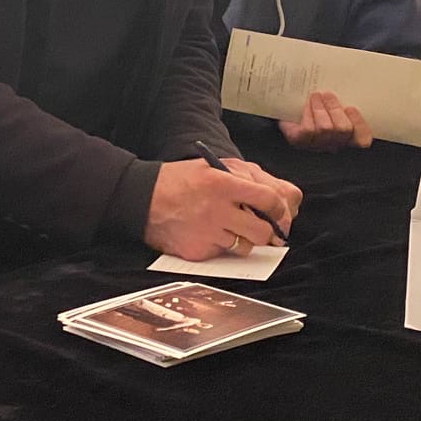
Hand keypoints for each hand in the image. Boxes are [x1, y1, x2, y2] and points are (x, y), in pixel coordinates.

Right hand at [144, 157, 295, 260]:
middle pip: (262, 231)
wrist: (141, 198)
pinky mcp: (198, 251)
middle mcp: (217, 210)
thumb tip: (276, 198)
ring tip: (231, 228)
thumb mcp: (212, 167)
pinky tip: (209, 234)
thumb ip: (244, 179)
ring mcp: (207, 233)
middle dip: (267, 231)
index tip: (277, 211)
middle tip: (262, 227)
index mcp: (223, 184)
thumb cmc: (179, 180)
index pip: (268, 199)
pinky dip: (221, 246)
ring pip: (245, 246)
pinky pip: (223, 254)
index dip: (279, 208)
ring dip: (244, 240)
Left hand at [276, 90, 371, 151]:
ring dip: (320, 108)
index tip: (351, 107)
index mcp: (347, 136)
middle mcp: (334, 144)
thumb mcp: (332, 101)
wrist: (286, 108)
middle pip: (343, 130)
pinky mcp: (300, 142)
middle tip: (328, 94)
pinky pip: (308, 130)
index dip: (359, 124)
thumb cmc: (314, 105)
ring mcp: (317, 145)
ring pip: (325, 128)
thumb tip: (350, 83)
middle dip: (335, 109)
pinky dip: (308, 114)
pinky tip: (306, 105)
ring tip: (316, 96)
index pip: (362, 139)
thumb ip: (345, 98)